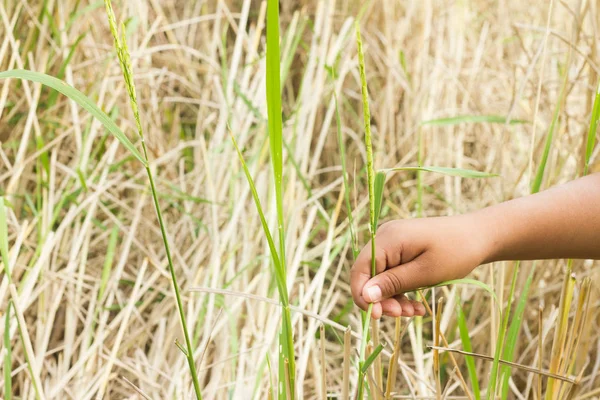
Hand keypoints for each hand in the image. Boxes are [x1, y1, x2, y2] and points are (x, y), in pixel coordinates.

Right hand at [350, 215, 487, 318]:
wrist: (480, 236)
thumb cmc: (456, 252)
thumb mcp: (425, 273)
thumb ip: (393, 283)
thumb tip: (365, 295)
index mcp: (388, 239)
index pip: (360, 270)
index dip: (364, 295)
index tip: (379, 316)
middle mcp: (384, 238)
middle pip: (368, 275)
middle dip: (382, 299)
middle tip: (402, 315)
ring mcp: (392, 243)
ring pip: (380, 277)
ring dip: (393, 298)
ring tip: (414, 312)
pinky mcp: (401, 249)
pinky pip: (392, 273)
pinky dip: (401, 290)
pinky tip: (416, 305)